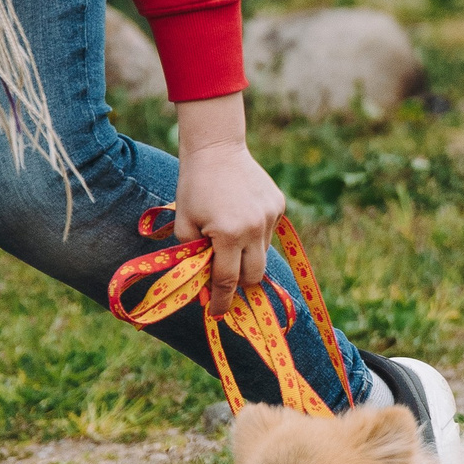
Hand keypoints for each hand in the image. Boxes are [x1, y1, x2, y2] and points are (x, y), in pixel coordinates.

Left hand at [174, 91, 286, 318]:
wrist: (216, 149)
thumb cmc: (193, 187)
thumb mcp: (184, 224)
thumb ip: (192, 256)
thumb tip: (204, 287)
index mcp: (228, 234)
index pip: (227, 281)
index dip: (221, 301)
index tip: (217, 315)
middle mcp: (254, 228)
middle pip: (253, 276)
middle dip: (238, 283)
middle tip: (223, 277)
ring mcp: (270, 216)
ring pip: (262, 255)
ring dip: (246, 257)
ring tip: (228, 237)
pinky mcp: (278, 206)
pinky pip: (268, 234)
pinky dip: (254, 236)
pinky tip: (240, 217)